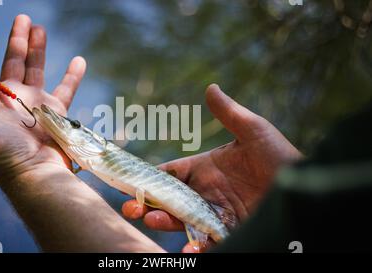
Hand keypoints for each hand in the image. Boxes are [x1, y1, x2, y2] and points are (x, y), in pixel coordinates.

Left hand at [0, 15, 85, 181]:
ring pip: (37, 69)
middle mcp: (13, 99)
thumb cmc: (2, 156)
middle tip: (22, 17)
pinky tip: (78, 60)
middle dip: (16, 39)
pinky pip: (66, 89)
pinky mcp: (56, 112)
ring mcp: (35, 104)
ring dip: (38, 49)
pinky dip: (73, 75)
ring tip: (40, 28)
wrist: (36, 174)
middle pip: (13, 62)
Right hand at [121, 84, 301, 252]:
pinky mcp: (229, 231)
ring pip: (181, 222)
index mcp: (203, 170)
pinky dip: (195, 248)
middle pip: (167, 200)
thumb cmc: (280, 155)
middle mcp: (204, 193)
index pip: (168, 174)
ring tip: (153, 221)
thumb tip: (210, 86)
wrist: (307, 186)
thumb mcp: (254, 131)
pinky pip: (207, 242)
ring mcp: (215, 213)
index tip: (125, 182)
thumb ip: (229, 113)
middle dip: (146, 205)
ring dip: (164, 223)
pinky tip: (189, 249)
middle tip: (132, 208)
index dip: (146, 178)